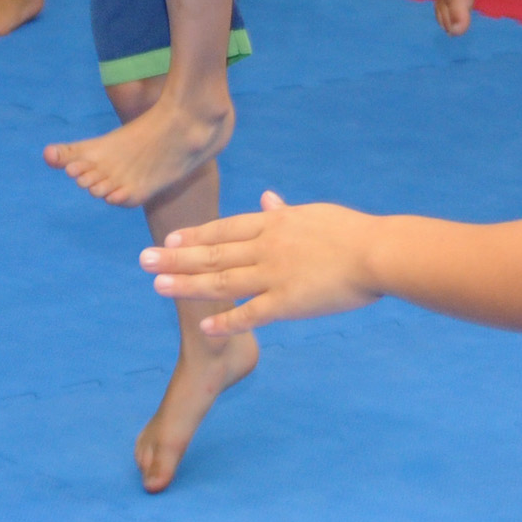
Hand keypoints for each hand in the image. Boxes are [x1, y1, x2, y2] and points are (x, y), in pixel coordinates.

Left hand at [140, 192, 380, 335]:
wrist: (379, 251)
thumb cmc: (353, 232)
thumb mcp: (313, 213)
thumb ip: (285, 211)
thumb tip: (268, 196)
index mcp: (274, 223)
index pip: (225, 228)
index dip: (194, 235)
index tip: (169, 240)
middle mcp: (267, 246)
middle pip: (213, 252)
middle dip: (176, 258)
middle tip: (143, 261)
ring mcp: (276, 273)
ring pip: (223, 279)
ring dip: (187, 284)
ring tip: (157, 286)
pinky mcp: (290, 301)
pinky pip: (252, 312)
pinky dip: (227, 320)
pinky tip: (204, 325)